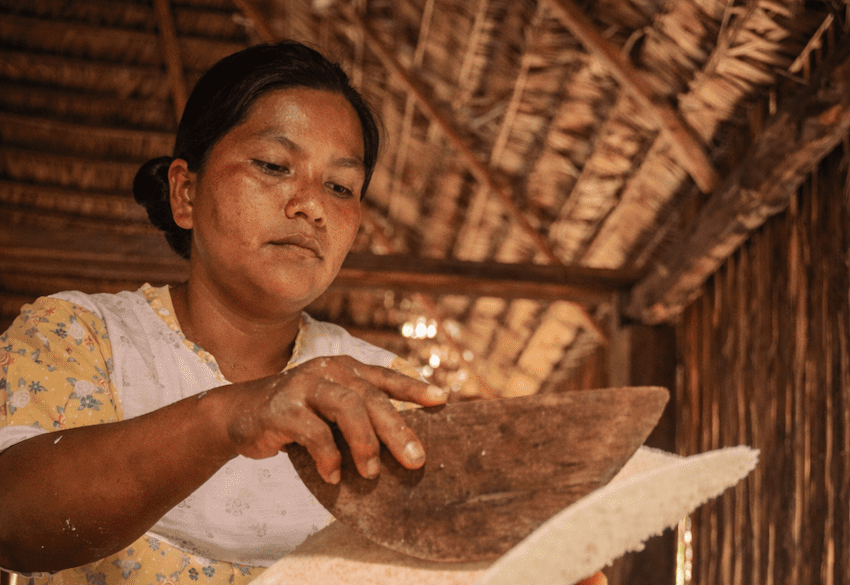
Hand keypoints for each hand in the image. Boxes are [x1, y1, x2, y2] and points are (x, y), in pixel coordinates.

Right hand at [222, 356, 446, 483]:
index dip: (413, 388)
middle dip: (397, 429)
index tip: (442, 400)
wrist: (238, 414)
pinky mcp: (282, 407)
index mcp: (344, 369)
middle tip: (416, 460)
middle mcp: (328, 371)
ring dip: (364, 443)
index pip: (384, 377)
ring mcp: (304, 386)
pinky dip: (329, 457)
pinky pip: (314, 433)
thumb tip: (401, 443)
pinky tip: (333, 475)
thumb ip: (358, 414)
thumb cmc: (295, 413)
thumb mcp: (328, 406)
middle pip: (371, 398)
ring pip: (347, 408)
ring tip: (372, 473)